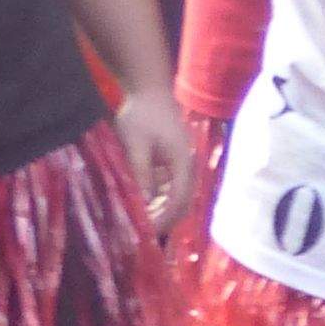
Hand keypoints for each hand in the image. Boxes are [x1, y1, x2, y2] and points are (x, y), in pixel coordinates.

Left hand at [113, 88, 192, 234]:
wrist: (150, 91)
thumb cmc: (142, 115)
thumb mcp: (136, 144)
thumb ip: (142, 172)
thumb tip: (144, 201)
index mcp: (183, 163)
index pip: (179, 199)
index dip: (166, 218)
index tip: (148, 232)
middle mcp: (187, 167)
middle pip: (183, 201)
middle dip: (166, 219)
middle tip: (144, 235)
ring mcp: (182, 165)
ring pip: (177, 196)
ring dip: (162, 211)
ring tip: (142, 224)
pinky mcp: (173, 162)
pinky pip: (170, 187)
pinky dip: (159, 200)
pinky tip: (143, 206)